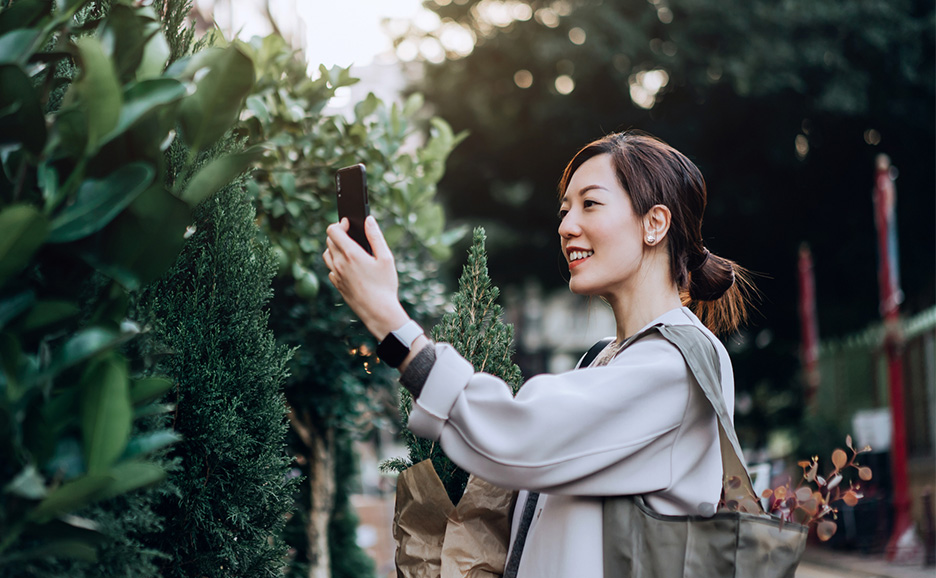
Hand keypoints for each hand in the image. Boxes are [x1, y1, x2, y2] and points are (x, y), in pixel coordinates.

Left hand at [323, 216, 409, 339]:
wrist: (378, 312)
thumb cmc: (385, 285)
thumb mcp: (386, 258)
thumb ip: (376, 236)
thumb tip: (369, 220)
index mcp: (351, 254)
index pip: (333, 231)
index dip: (339, 224)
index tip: (348, 224)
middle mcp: (339, 263)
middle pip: (329, 241)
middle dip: (338, 234)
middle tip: (351, 235)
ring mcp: (336, 275)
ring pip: (327, 254)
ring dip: (334, 248)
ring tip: (349, 249)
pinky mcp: (337, 285)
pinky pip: (330, 269)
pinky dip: (336, 263)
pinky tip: (349, 266)